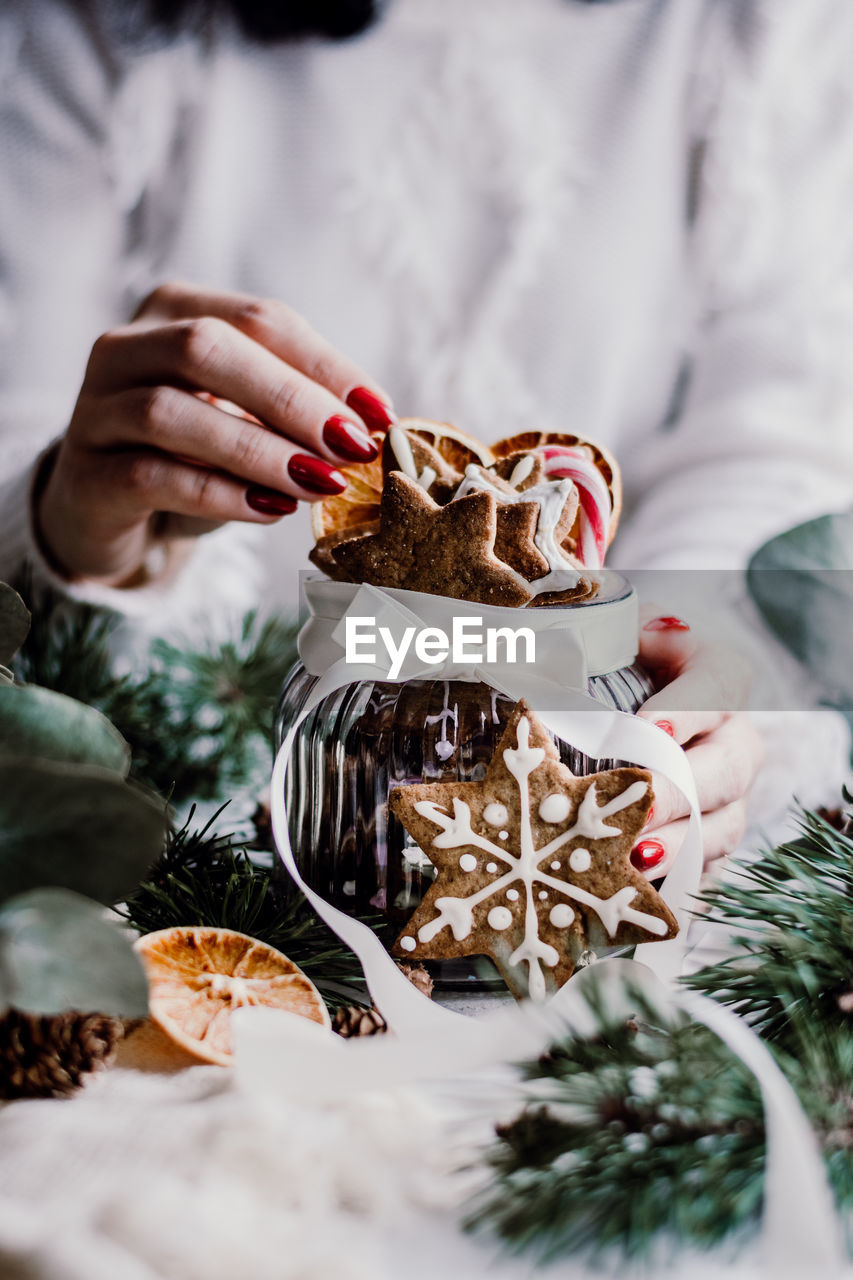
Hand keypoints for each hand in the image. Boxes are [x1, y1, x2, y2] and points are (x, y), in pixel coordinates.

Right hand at [36, 282, 394, 585]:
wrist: (108, 513)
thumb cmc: (192, 456)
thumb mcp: (249, 421)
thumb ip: (297, 410)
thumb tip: (373, 426)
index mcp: (175, 310)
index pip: (259, 319)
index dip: (325, 364)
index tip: (380, 413)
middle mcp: (126, 347)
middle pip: (207, 348)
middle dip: (291, 398)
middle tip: (351, 445)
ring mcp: (96, 410)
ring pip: (170, 412)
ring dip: (258, 449)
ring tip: (319, 483)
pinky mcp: (86, 475)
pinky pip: (152, 476)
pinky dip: (219, 493)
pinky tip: (270, 509)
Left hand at [631, 612, 764, 878]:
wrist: (625, 704)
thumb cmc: (618, 661)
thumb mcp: (619, 629)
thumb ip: (618, 628)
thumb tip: (624, 636)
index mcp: (719, 677)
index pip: (717, 688)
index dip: (687, 710)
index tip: (649, 728)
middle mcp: (734, 740)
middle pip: (723, 770)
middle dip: (679, 792)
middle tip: (639, 808)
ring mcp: (728, 798)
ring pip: (720, 827)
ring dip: (679, 846)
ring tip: (636, 859)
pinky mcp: (708, 844)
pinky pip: (705, 870)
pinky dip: (674, 883)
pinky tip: (639, 893)